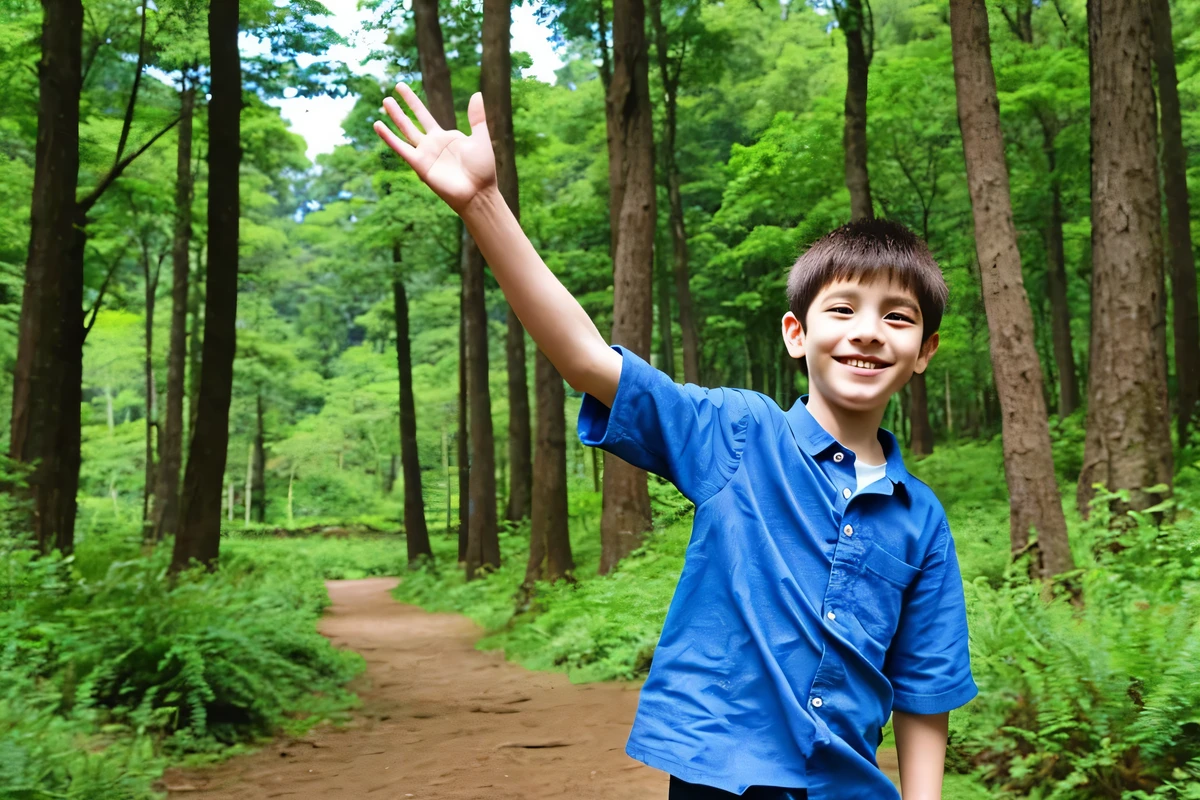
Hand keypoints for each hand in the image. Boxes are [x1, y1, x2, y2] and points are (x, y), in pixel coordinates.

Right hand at [373, 83, 496, 214]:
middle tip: (391, 90)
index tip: (402, 88)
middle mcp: (431, 144)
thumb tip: (476, 94)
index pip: (424, 115)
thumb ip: (477, 118)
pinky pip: (401, 148)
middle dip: (402, 106)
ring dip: (395, 117)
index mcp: (444, 137)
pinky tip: (378, 125)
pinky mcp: (420, 164)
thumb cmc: (482, 169)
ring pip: (405, 131)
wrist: (478, 192)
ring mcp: (424, 154)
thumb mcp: (481, 138)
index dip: (413, 102)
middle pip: (412, 121)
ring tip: (385, 101)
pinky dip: (389, 137)